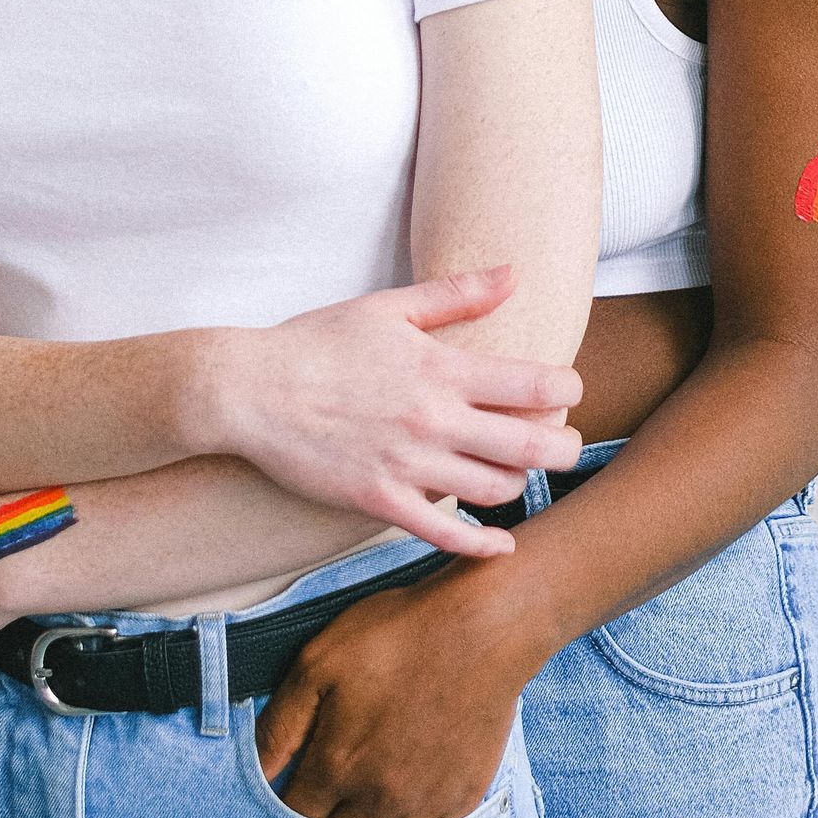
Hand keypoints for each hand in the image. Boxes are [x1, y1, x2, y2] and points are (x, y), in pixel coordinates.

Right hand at [209, 269, 582, 558]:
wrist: (250, 389)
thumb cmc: (317, 342)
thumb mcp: (389, 307)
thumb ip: (457, 293)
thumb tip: (514, 273)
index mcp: (440, 367)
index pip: (535, 384)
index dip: (567, 390)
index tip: (567, 391)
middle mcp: (433, 418)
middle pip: (531, 444)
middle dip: (564, 447)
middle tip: (566, 443)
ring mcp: (407, 463)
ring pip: (496, 488)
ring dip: (522, 485)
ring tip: (519, 473)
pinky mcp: (379, 499)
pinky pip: (444, 532)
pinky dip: (482, 544)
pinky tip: (501, 544)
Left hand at [253, 559, 540, 817]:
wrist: (484, 629)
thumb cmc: (397, 636)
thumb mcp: (320, 662)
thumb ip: (280, 724)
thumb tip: (251, 769)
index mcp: (339, 768)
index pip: (293, 815)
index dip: (282, 804)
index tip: (284, 786)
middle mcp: (380, 799)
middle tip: (323, 786)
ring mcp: (425, 804)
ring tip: (362, 787)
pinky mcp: (461, 799)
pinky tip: (405, 787)